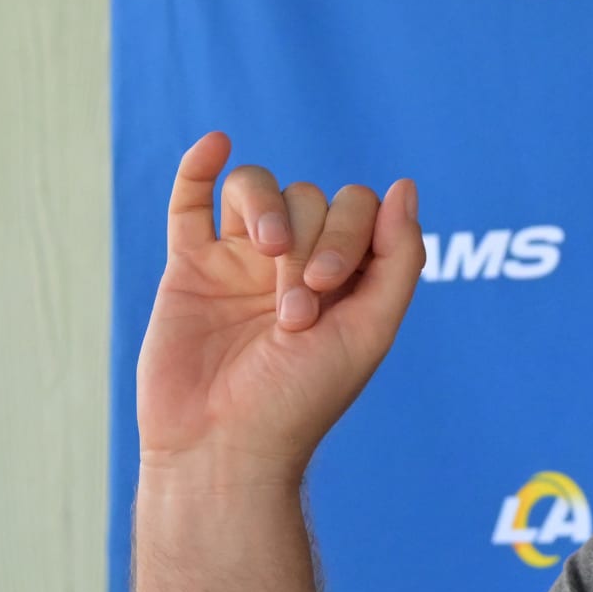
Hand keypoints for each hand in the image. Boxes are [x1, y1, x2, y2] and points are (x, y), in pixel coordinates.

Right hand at [136, 131, 424, 479]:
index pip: (360, 210)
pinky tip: (217, 144)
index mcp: (345, 279)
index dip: (350, 233)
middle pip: (311, 198)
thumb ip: (399, 260)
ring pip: (258, 189)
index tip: (326, 288)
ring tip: (263, 255)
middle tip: (292, 312)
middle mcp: (295, 263)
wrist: (223, 448)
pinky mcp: (188, 267)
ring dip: (266, 210)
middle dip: (308, 243)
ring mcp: (240, 261)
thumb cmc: (300, 400)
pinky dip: (201, 167)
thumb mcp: (370, 331)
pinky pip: (192, 201)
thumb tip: (404, 185)